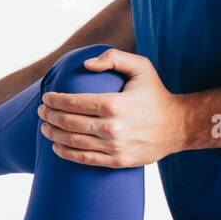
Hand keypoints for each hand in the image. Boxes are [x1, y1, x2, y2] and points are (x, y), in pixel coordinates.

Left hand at [39, 49, 186, 167]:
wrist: (178, 126)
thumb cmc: (155, 94)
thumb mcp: (142, 67)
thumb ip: (114, 57)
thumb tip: (86, 65)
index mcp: (114, 104)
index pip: (72, 103)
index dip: (54, 100)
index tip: (46, 98)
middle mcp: (112, 128)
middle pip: (68, 123)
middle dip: (49, 116)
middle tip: (42, 111)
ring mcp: (114, 147)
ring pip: (72, 142)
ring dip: (53, 134)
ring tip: (45, 126)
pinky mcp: (117, 162)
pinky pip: (84, 159)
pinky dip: (65, 153)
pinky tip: (56, 146)